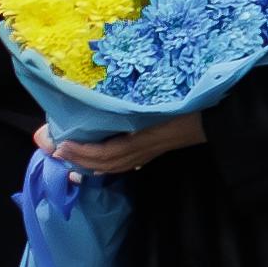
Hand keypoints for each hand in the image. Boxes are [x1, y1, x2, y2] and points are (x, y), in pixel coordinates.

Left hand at [39, 115, 204, 178]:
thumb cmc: (187, 105)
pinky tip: (95, 161)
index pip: (107, 153)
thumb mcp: (159, 103)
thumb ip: (135, 105)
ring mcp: (147, 152)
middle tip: (55, 148)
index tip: (62, 143)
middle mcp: (142, 149)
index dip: (83, 151)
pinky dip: (105, 164)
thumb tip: (100, 101)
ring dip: (89, 163)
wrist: (213, 117)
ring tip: (69, 156)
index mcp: (142, 138)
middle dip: (78, 158)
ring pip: (113, 165)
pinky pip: (123, 163)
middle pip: (105, 162)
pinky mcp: (150, 151)